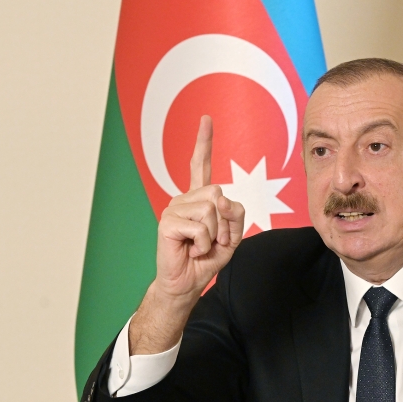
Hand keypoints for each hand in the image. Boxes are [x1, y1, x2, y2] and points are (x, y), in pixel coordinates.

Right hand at [130, 115, 244, 354]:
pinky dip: (203, 245)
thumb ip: (235, 214)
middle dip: (225, 223)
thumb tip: (221, 199)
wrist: (187, 282)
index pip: (201, 165)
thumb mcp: (233, 236)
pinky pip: (200, 228)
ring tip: (200, 246)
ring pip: (211, 211)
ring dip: (214, 236)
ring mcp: (173, 208)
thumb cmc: (208, 258)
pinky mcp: (167, 222)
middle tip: (214, 241)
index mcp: (198, 198)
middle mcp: (184, 199)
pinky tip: (191, 250)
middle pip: (218, 194)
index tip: (206, 118)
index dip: (204, 142)